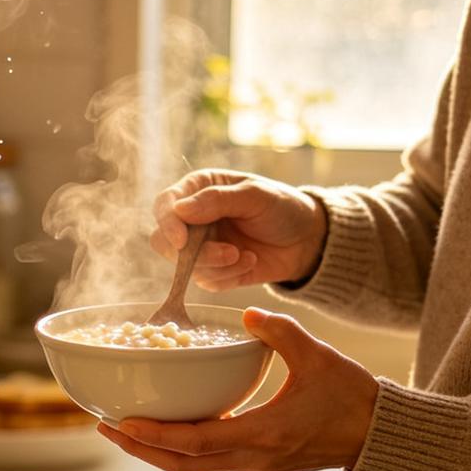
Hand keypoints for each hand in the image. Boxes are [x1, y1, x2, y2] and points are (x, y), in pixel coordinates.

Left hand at [98, 308, 378, 470]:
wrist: (381, 436)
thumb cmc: (353, 398)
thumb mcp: (318, 357)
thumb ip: (280, 332)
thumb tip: (249, 313)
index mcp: (264, 435)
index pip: (196, 443)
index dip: (155, 435)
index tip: (122, 424)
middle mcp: (253, 459)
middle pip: (181, 464)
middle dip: (139, 449)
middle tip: (106, 427)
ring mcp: (254, 466)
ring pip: (191, 468)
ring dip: (155, 451)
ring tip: (124, 429)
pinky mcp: (258, 464)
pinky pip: (208, 462)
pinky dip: (180, 449)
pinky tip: (165, 428)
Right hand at [152, 168, 327, 290]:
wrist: (307, 240)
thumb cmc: (282, 207)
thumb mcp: (254, 195)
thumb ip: (216, 200)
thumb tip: (180, 210)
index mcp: (199, 190)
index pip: (166, 205)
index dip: (168, 223)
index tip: (181, 241)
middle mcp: (194, 219)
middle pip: (163, 240)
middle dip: (189, 253)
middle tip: (224, 254)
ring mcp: (202, 247)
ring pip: (184, 266)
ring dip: (216, 265)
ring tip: (246, 255)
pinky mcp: (213, 272)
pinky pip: (207, 281)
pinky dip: (229, 275)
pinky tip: (250, 261)